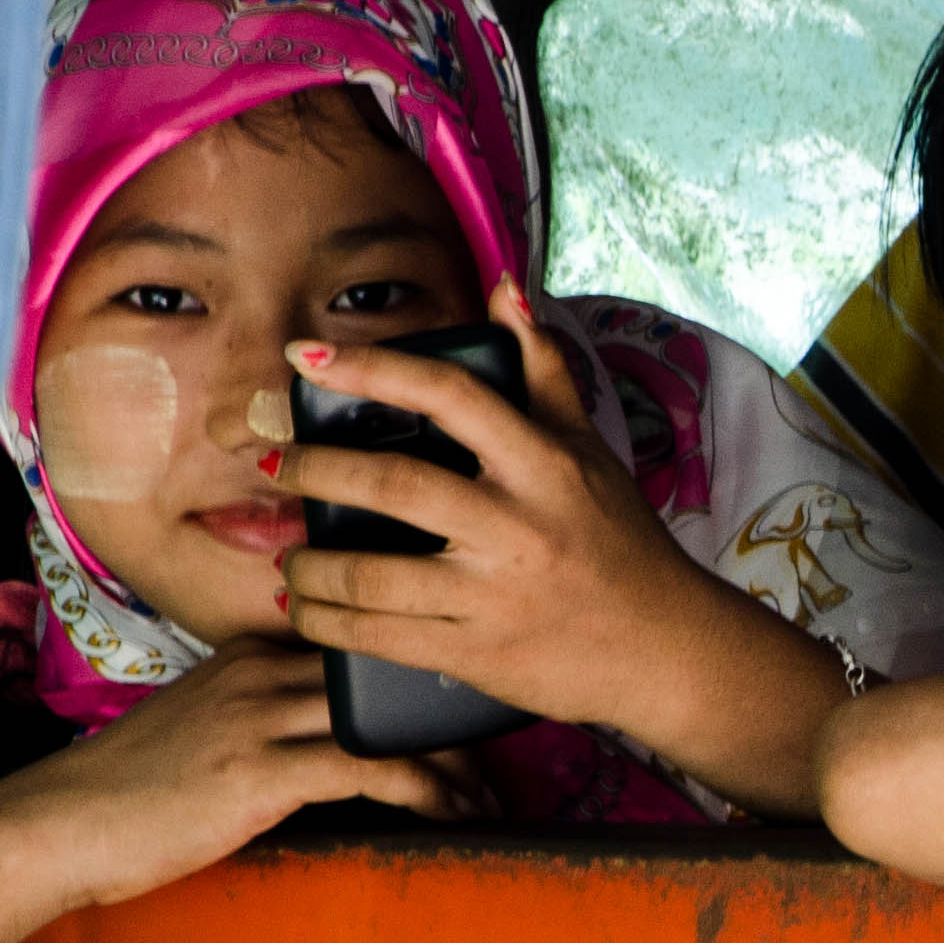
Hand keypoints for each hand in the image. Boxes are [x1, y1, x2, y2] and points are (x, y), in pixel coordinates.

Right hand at [0, 642, 474, 912]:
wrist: (59, 825)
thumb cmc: (131, 793)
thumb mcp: (205, 732)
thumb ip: (267, 719)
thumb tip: (335, 745)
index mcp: (251, 652)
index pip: (361, 643)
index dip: (422, 682)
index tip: (467, 722)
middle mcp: (262, 669)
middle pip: (388, 678)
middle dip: (452, 723)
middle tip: (499, 765)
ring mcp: (262, 716)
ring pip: (390, 721)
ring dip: (453, 765)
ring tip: (489, 801)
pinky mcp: (262, 771)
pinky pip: (370, 769)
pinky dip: (424, 792)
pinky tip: (451, 815)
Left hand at [273, 280, 726, 727]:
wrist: (666, 651)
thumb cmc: (622, 543)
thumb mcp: (590, 449)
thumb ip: (543, 368)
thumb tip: (504, 287)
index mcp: (545, 465)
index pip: (451, 397)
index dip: (373, 369)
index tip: (307, 358)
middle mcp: (519, 526)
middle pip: (393, 486)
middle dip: (316, 471)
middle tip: (277, 463)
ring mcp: (495, 595)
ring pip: (371, 575)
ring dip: (310, 562)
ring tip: (289, 552)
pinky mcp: (478, 655)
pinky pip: (379, 636)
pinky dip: (327, 623)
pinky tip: (304, 609)